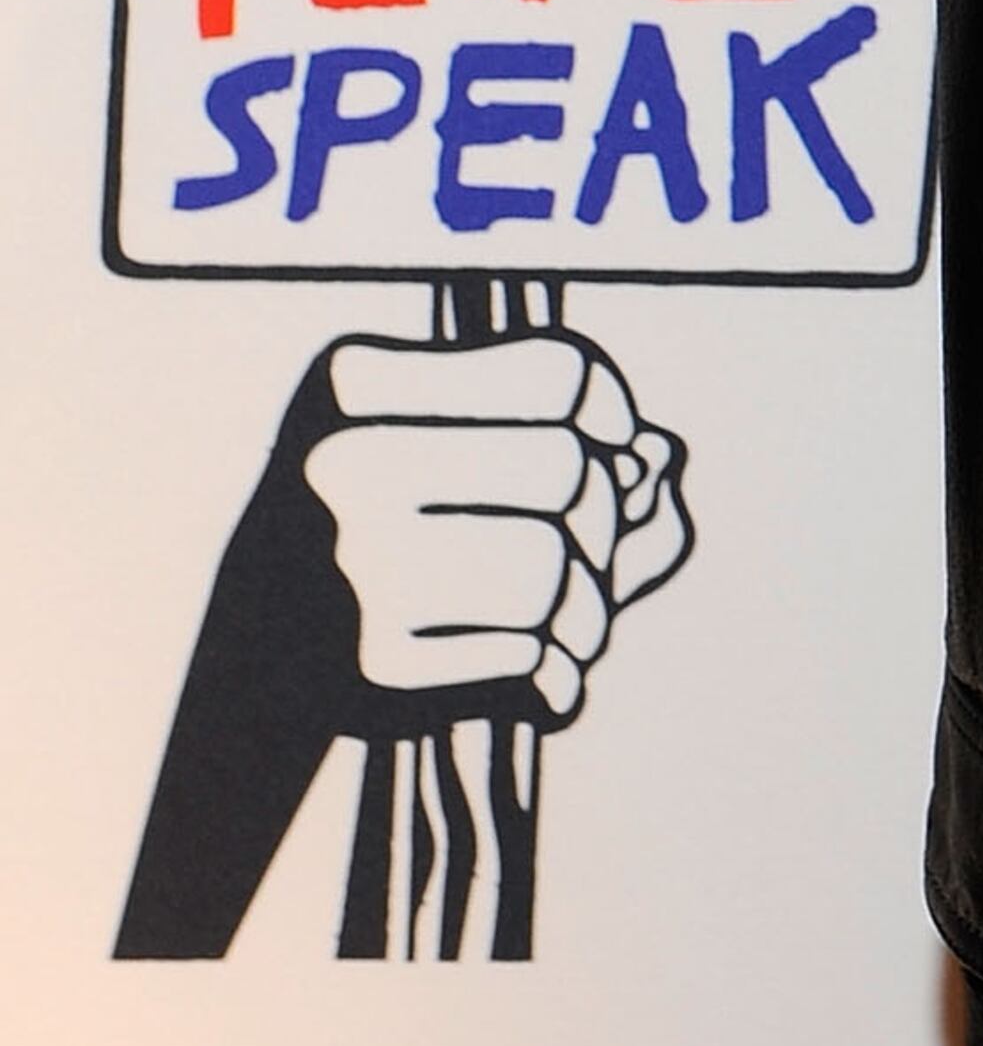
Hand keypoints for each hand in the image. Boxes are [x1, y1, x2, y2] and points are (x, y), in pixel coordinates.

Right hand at [303, 331, 692, 730]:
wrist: (256, 656)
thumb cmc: (384, 525)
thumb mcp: (451, 449)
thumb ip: (579, 443)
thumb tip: (662, 461)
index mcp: (357, 381)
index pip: (557, 373)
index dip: (612, 412)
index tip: (617, 446)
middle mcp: (343, 463)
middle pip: (568, 473)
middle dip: (606, 524)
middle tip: (590, 556)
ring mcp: (352, 564)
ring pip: (553, 570)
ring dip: (591, 611)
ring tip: (575, 623)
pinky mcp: (371, 663)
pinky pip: (528, 655)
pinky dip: (557, 672)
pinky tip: (538, 672)